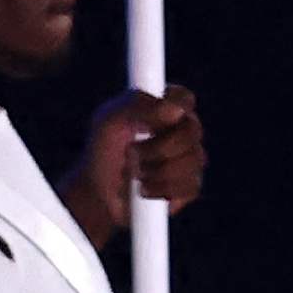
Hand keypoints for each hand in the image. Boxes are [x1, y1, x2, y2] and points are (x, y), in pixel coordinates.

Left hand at [69, 87, 205, 243]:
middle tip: (132, 152)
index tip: (151, 121)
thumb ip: (137, 105)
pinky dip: (163, 189)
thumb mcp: (109, 121)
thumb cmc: (102, 152)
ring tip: (135, 173)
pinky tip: (145, 189)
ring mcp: (189, 158)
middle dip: (161, 146)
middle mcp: (180, 130)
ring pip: (194, 159)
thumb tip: (176, 111)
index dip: (174, 108)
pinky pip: (191, 184)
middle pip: (193, 129)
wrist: (98, 193)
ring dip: (158, 170)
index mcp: (162, 107)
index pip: (184, 98)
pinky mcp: (189, 186)